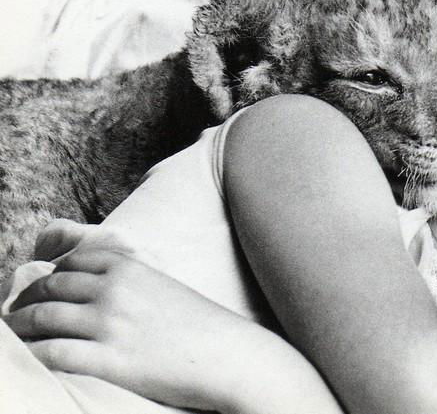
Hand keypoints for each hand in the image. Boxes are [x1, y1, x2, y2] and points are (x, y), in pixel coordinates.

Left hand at [3, 244, 252, 411]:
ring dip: (20, 328)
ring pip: (42, 318)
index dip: (48, 276)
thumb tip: (95, 292)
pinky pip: (52, 354)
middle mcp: (114, 290)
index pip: (70, 262)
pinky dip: (31, 356)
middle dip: (26, 302)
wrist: (228, 355)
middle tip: (16, 315)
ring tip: (13, 338)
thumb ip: (130, 282)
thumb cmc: (200, 325)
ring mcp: (110, 324)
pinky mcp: (109, 359)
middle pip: (50, 288)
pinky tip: (27, 361)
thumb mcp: (163, 287)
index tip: (39, 291)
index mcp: (129, 267)